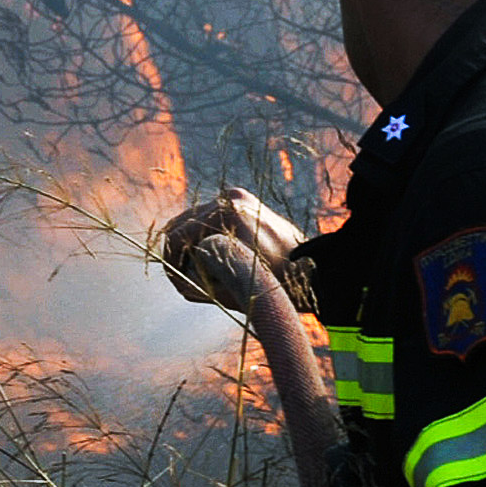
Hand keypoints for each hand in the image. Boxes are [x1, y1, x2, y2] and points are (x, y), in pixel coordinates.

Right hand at [159, 185, 310, 312]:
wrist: (313, 270)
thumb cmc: (274, 285)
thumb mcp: (227, 289)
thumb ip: (192, 282)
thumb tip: (175, 274)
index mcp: (225, 214)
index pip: (176, 236)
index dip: (171, 263)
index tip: (177, 282)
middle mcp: (230, 198)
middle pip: (182, 224)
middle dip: (180, 252)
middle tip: (185, 277)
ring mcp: (238, 197)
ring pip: (195, 220)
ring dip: (193, 243)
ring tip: (204, 269)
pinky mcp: (244, 201)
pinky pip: (212, 217)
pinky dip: (208, 235)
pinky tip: (218, 255)